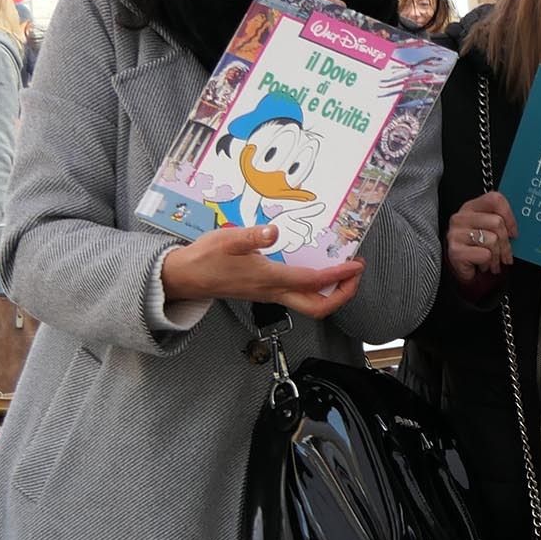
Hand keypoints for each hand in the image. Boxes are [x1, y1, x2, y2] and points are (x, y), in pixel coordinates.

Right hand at [159, 226, 363, 320]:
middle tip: (354, 276)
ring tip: (342, 273)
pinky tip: (316, 271)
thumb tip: (274, 232)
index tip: (355, 265)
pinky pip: (298, 296)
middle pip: (318, 307)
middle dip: (342, 295)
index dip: (338, 276)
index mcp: (268, 279)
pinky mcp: (264, 292)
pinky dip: (315, 288)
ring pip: (309, 305)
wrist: (184, 277)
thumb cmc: (204, 258)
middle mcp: (273, 292)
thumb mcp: (226, 240)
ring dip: (331, 294)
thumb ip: (251, 236)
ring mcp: (269, 295)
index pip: (313, 282)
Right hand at [445, 193, 516, 289]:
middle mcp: (461, 217)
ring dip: (497, 256)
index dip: (509, 216)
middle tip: (507, 255)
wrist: (464, 270)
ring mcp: (456, 233)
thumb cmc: (479, 249)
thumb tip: (518, 228)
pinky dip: (488, 263)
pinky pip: (485, 254)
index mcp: (471, 207)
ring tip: (494, 262)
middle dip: (506, 243)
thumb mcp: (489, 231)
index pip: (495, 200)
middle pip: (497, 222)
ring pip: (492, 240)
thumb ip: (501, 223)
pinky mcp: (455, 250)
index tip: (513, 232)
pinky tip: (484, 265)